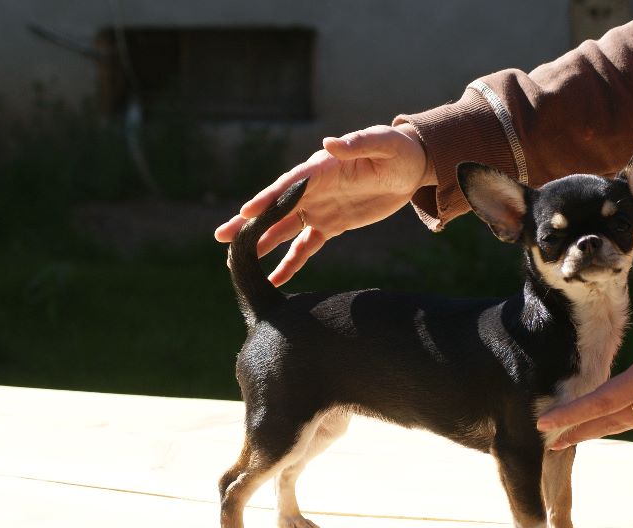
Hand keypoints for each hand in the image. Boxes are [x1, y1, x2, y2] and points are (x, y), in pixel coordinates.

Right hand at [214, 124, 435, 285]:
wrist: (410, 168)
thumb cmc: (397, 149)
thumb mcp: (384, 143)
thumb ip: (359, 144)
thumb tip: (331, 142)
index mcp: (322, 167)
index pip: (290, 183)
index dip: (269, 197)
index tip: (247, 210)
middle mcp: (313, 188)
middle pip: (276, 207)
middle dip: (250, 222)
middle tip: (222, 236)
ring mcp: (319, 208)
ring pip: (284, 229)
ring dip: (261, 244)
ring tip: (237, 262)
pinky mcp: (330, 226)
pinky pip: (306, 247)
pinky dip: (290, 262)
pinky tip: (275, 280)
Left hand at [537, 296, 632, 449]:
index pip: (602, 400)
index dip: (571, 414)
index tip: (544, 425)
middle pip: (609, 420)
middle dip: (577, 432)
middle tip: (548, 444)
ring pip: (627, 420)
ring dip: (598, 428)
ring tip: (573, 435)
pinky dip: (622, 419)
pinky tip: (614, 418)